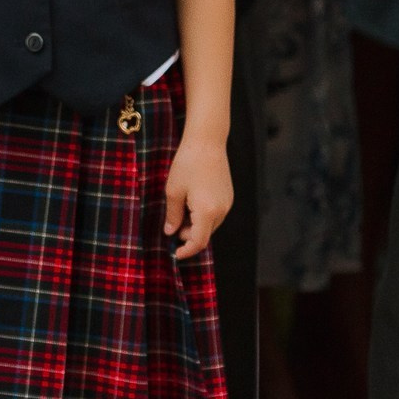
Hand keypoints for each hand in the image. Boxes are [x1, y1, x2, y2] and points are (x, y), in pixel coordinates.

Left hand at [165, 132, 232, 258]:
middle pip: (206, 234)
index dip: (187, 250)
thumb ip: (173, 215)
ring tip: (179, 215)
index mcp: (207, 211)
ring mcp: (227, 204)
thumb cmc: (187, 165)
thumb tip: (170, 232)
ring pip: (211, 225)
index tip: (175, 255)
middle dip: (189, 237)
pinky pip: (216, 214)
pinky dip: (203, 217)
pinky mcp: (228, 197)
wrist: (207, 143)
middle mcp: (222, 211)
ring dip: (196, 227)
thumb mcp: (173, 191)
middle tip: (171, 230)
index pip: (199, 241)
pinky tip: (190, 206)